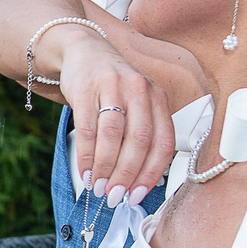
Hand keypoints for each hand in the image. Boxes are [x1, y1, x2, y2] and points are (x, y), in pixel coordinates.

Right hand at [61, 38, 175, 204]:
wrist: (83, 51)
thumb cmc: (112, 87)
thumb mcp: (136, 104)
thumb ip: (140, 135)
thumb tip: (135, 182)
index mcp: (158, 99)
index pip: (163, 142)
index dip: (152, 173)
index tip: (138, 196)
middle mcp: (140, 91)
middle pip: (139, 140)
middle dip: (127, 174)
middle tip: (115, 196)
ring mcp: (113, 87)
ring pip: (114, 135)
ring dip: (105, 167)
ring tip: (98, 187)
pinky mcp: (87, 88)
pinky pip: (88, 127)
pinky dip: (87, 154)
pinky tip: (85, 170)